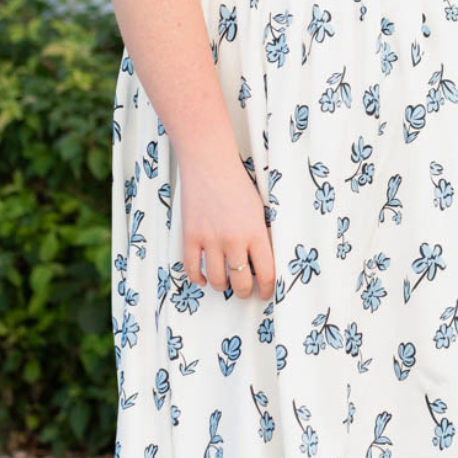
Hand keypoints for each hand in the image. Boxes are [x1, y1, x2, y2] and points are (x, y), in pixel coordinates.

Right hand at [180, 154, 276, 298]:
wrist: (209, 164)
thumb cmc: (237, 184)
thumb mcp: (259, 210)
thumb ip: (261, 236)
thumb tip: (263, 262)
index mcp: (255, 233)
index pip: (265, 273)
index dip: (266, 289)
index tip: (265, 293)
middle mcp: (233, 240)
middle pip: (241, 283)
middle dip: (245, 292)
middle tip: (245, 291)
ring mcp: (210, 239)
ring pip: (217, 280)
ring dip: (223, 287)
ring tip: (226, 284)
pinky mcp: (190, 236)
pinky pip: (192, 269)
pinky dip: (198, 278)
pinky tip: (204, 278)